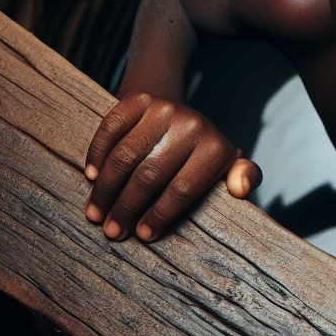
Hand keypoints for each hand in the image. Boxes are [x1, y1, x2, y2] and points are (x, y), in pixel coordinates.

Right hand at [84, 92, 261, 241]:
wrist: (179, 113)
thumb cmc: (201, 155)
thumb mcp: (227, 167)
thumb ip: (243, 179)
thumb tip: (241, 189)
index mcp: (217, 148)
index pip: (183, 189)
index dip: (160, 215)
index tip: (143, 236)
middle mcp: (192, 124)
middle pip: (150, 176)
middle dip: (128, 208)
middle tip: (112, 231)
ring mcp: (164, 108)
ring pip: (125, 156)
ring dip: (106, 189)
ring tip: (96, 213)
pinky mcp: (138, 99)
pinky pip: (110, 129)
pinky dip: (97, 154)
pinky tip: (91, 177)